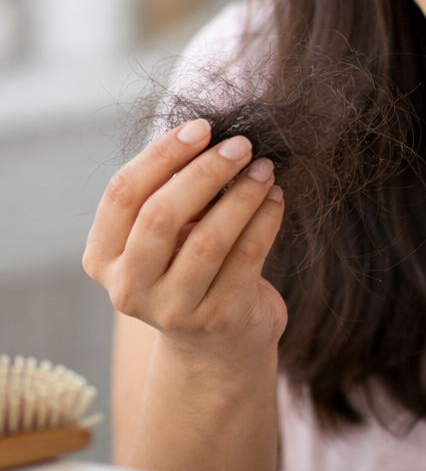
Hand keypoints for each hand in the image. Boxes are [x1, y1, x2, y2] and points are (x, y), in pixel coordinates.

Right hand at [83, 120, 286, 369]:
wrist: (217, 343)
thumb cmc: (190, 265)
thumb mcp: (168, 234)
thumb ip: (172, 190)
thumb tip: (209, 134)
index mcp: (104, 257)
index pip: (123, 194)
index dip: (162, 154)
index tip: (201, 127)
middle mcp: (129, 288)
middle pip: (160, 216)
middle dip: (205, 172)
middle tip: (242, 144)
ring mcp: (172, 309)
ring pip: (208, 239)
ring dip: (242, 194)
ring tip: (265, 168)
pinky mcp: (218, 318)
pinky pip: (246, 257)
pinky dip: (265, 219)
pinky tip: (276, 197)